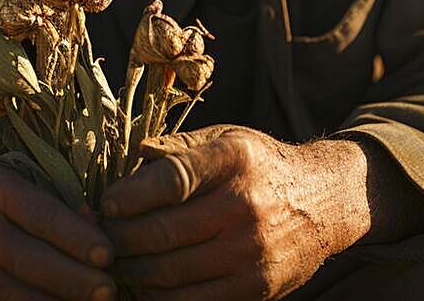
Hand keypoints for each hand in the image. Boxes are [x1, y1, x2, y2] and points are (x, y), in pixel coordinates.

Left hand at [99, 126, 371, 299]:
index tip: (106, 202)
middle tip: (100, 234)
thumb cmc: (261, 165)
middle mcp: (244, 205)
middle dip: (120, 237)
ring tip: (115, 260)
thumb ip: (179, 149)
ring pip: (170, 273)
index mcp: (233, 158)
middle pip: (162, 232)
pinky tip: (144, 283)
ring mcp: (250, 252)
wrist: (324, 201)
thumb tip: (131, 156)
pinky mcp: (255, 289)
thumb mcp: (227, 138)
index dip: (130, 195)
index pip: (171, 179)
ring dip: (132, 270)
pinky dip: (158, 297)